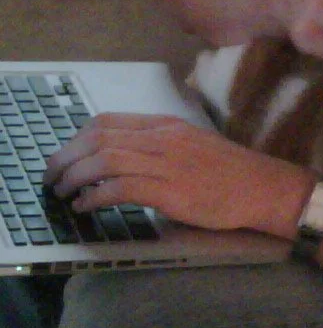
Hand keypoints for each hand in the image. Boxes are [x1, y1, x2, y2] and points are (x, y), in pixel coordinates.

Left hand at [43, 113, 311, 235]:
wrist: (264, 188)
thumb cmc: (232, 172)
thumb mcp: (194, 145)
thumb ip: (161, 145)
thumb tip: (127, 157)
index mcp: (168, 125)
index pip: (108, 121)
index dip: (77, 138)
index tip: (66, 156)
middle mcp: (164, 138)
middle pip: (98, 138)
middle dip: (65, 158)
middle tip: (53, 178)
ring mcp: (168, 163)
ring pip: (104, 160)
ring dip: (75, 178)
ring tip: (64, 194)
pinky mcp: (171, 191)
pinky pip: (120, 188)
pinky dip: (96, 196)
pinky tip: (88, 206)